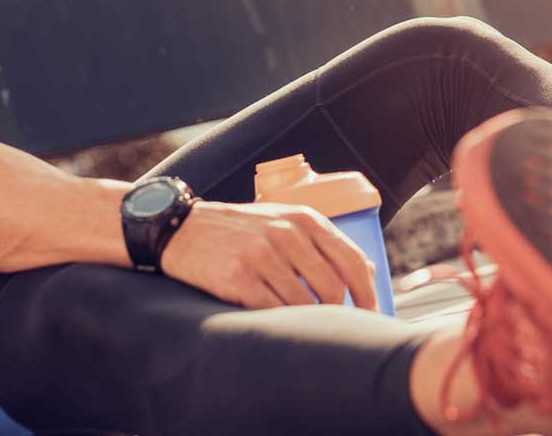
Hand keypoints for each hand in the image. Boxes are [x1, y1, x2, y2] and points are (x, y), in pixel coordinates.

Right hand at [155, 200, 379, 311]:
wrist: (181, 229)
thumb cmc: (240, 230)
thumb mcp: (284, 222)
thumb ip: (323, 243)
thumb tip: (368, 270)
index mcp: (304, 219)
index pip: (352, 261)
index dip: (367, 293)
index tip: (371, 315)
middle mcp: (286, 234)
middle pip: (333, 287)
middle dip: (341, 314)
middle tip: (339, 332)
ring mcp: (261, 255)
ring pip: (304, 304)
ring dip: (309, 323)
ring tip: (306, 331)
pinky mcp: (238, 278)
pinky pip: (273, 311)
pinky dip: (281, 324)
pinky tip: (279, 327)